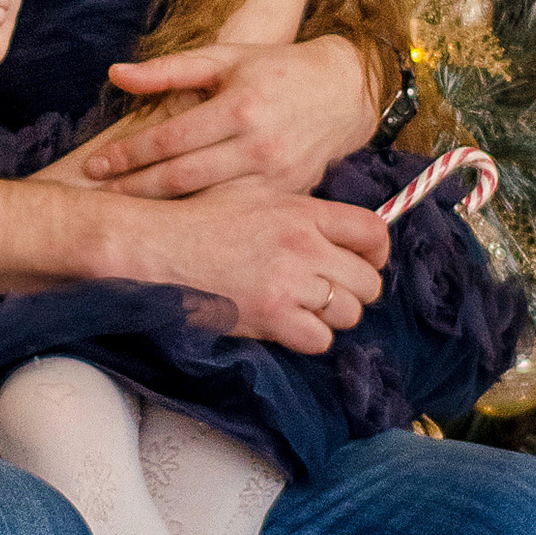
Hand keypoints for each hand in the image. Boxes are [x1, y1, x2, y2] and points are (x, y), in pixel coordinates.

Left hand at [86, 37, 373, 198]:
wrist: (344, 93)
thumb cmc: (276, 69)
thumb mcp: (225, 57)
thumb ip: (168, 69)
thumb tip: (115, 74)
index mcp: (239, 107)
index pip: (170, 139)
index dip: (127, 155)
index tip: (93, 167)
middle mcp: (258, 145)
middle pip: (182, 178)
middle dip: (133, 190)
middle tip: (95, 200)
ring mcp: (275, 177)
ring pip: (206, 202)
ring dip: (161, 211)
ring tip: (122, 216)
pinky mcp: (287, 196)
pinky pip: (236, 213)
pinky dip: (200, 221)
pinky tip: (169, 227)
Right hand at [141, 183, 388, 352]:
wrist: (158, 247)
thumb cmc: (200, 220)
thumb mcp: (256, 195)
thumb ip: (301, 211)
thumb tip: (338, 230)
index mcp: (304, 211)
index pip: (373, 232)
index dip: (377, 253)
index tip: (365, 262)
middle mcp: (304, 245)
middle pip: (369, 281)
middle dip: (355, 291)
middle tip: (330, 293)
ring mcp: (289, 282)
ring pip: (349, 313)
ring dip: (331, 317)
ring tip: (305, 309)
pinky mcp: (271, 315)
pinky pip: (320, 339)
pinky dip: (308, 338)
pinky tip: (287, 325)